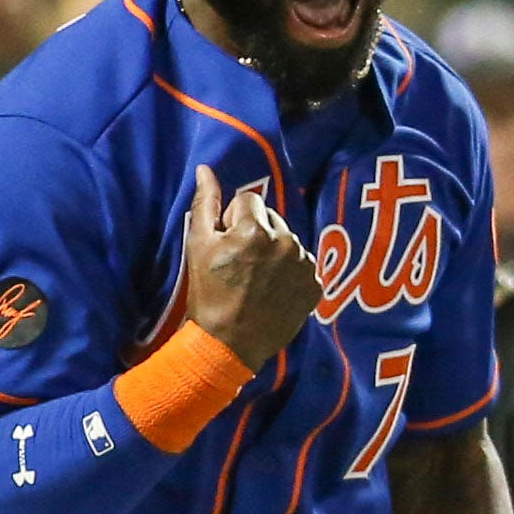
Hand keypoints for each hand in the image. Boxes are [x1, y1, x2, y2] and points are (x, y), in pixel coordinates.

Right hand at [181, 165, 315, 367]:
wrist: (229, 343)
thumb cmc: (208, 292)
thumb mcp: (198, 245)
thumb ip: (205, 203)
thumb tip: (205, 169)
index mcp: (256, 229)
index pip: (248, 200)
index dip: (233, 220)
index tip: (227, 245)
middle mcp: (287, 242)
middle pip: (272, 218)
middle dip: (257, 232)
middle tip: (241, 264)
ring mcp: (305, 265)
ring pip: (289, 241)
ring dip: (275, 251)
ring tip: (257, 279)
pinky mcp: (315, 286)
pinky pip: (303, 265)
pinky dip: (290, 272)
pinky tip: (273, 290)